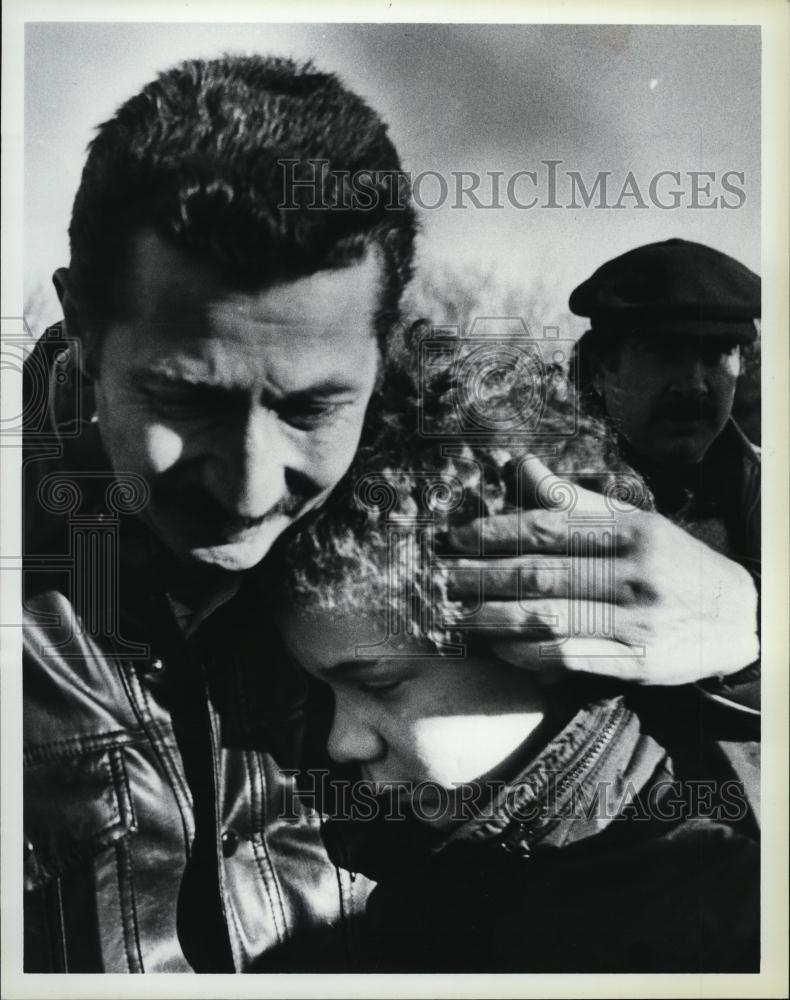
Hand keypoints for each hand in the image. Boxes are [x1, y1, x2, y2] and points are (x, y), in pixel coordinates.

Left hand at [441, 456, 759, 684]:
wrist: (742, 617)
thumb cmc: (674, 562)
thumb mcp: (635, 522)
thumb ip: (576, 500)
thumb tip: (522, 465)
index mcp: (632, 532)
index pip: (550, 528)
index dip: (497, 532)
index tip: (457, 537)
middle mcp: (635, 574)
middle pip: (542, 574)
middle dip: (482, 576)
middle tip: (440, 578)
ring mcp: (638, 622)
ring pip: (550, 618)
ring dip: (494, 618)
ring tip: (456, 615)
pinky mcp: (639, 663)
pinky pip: (571, 658)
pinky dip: (529, 653)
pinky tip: (499, 647)